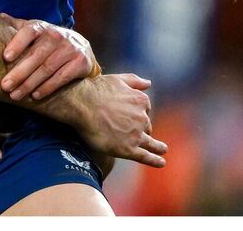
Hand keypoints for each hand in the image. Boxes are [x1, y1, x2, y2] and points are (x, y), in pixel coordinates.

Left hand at [0, 13, 97, 100]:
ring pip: (47, 69)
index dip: (17, 43)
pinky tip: (35, 95)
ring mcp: (70, 49)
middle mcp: (57, 36)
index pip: (29, 31)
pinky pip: (61, 77)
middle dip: (19, 73)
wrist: (80, 47)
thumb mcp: (35, 30)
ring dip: (29, 84)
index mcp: (42, 27)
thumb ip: (17, 25)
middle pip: (36, 55)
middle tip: (5, 86)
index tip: (5, 57)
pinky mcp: (80, 62)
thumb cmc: (48, 40)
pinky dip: (47, 87)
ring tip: (16, 95)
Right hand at [46, 73, 167, 168]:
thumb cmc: (96, 90)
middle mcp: (142, 118)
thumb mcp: (117, 79)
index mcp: (141, 101)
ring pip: (151, 142)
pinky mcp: (128, 149)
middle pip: (146, 126)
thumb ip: (135, 81)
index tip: (131, 117)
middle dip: (141, 128)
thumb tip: (149, 83)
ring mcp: (136, 134)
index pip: (145, 110)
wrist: (81, 104)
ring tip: (162, 149)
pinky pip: (146, 156)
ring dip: (158, 146)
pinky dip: (155, 160)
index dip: (138, 114)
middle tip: (131, 131)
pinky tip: (161, 163)